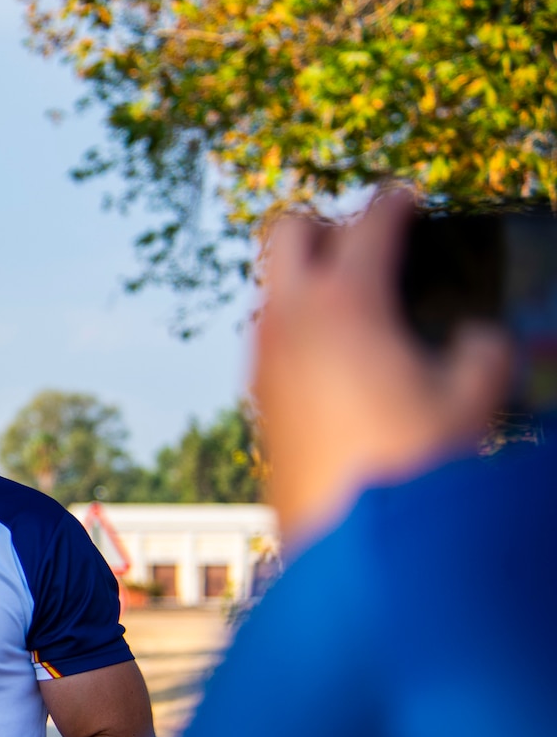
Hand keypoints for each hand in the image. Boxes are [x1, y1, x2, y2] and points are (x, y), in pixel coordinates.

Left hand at [254, 186, 511, 544]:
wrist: (344, 537)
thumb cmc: (410, 466)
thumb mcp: (473, 404)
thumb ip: (483, 354)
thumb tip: (475, 337)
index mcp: (347, 300)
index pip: (369, 222)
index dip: (396, 202)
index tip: (411, 199)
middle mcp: (291, 316)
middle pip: (287, 228)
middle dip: (325, 223)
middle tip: (366, 243)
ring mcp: (263, 353)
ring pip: (270, 284)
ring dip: (304, 278)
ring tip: (354, 302)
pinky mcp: (253, 393)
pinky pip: (267, 333)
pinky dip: (294, 323)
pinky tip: (332, 353)